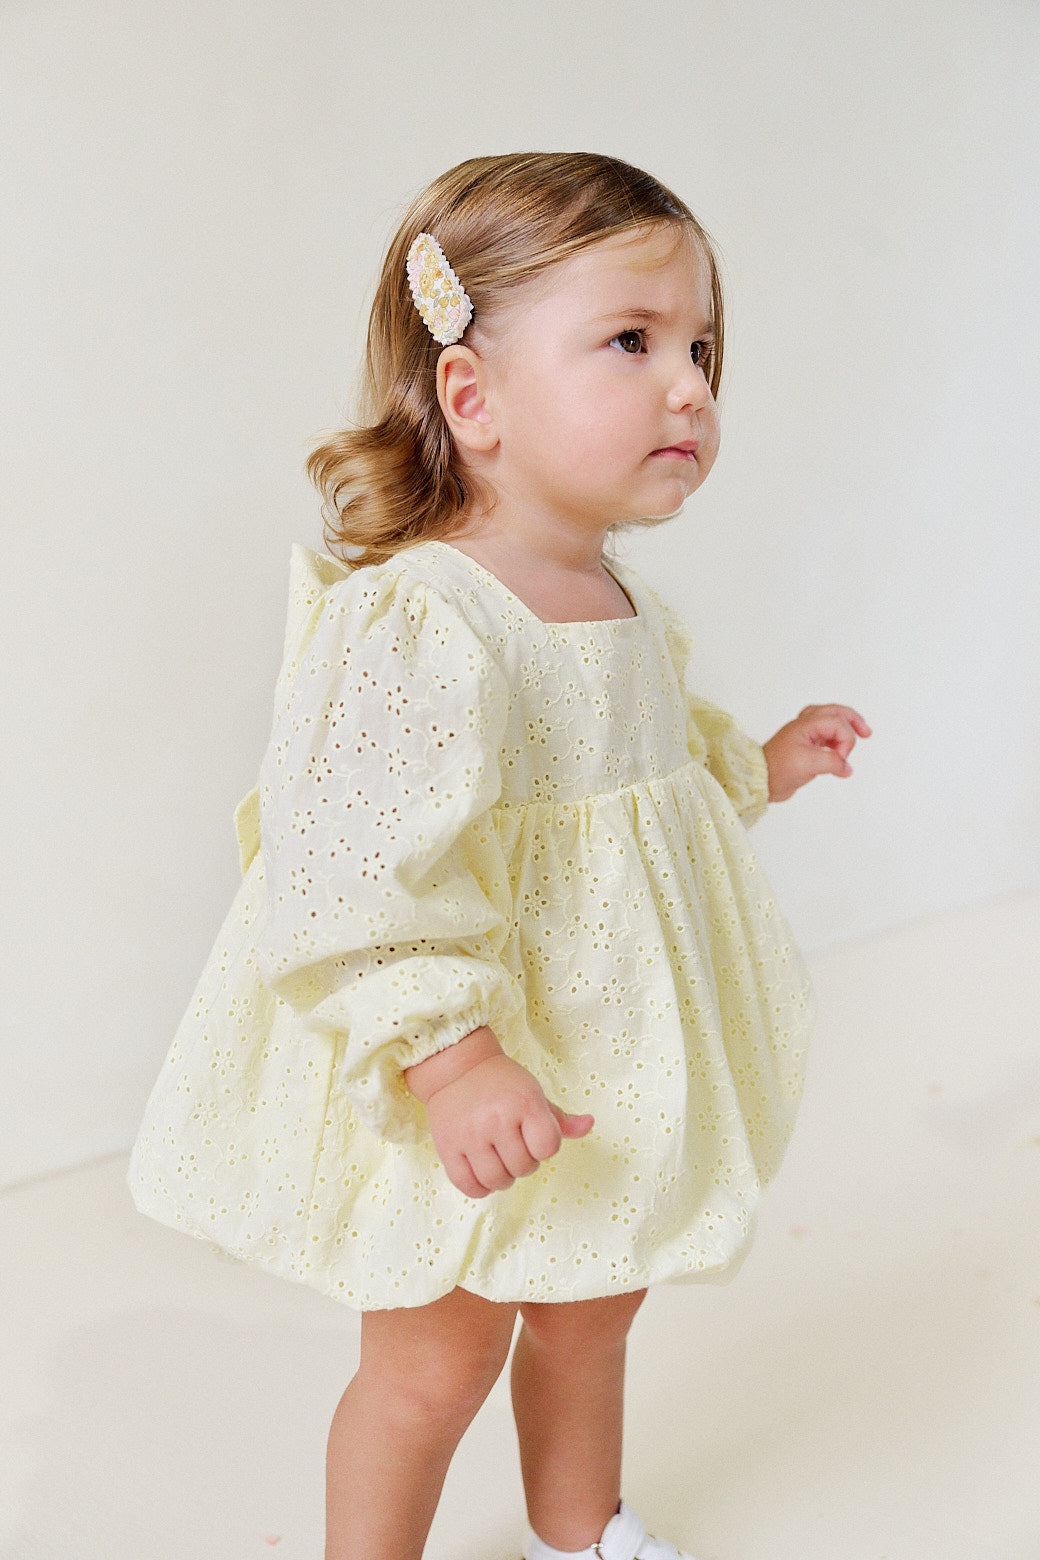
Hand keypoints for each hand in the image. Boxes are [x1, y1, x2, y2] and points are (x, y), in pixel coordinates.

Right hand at [404, 1027, 593, 1197]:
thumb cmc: (501, 1083)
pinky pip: (469, 1186)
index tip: (534, 1136)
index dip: (545, 1146)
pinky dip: (480, 1187)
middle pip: (524, 1168)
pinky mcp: (448, 1148)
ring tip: (499, 1159)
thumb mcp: (533, 1093)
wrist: (457, 1069)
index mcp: (524, 1103)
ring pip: (498, 1181)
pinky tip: (482, 1171)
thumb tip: (589, 1124)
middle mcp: (497, 1119)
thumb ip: (561, 1118)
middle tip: (514, 1146)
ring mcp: (470, 1135)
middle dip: (524, 1162)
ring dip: (504, 1177)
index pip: (549, 1148)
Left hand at [762, 704, 871, 802]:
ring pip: (830, 722)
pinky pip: (825, 736)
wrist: (760, 781)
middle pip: (835, 713)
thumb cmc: (777, 769)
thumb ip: (833, 762)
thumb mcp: (809, 764)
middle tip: (867, 732)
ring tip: (858, 736)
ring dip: (844, 728)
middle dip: (852, 720)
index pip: (837, 723)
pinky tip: (840, 751)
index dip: (846, 740)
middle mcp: (805, 726)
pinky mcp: (805, 748)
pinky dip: (836, 740)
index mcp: (806, 724)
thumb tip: (847, 768)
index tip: (841, 758)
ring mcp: (804, 736)